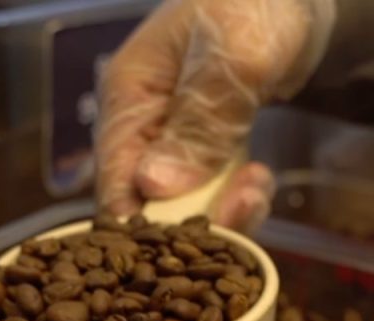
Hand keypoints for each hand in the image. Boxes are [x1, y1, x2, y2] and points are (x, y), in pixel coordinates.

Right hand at [95, 0, 323, 230]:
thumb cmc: (259, 5)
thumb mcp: (234, 59)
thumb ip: (198, 124)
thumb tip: (154, 186)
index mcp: (129, 93)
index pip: (113, 175)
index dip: (138, 219)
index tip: (178, 244)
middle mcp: (142, 122)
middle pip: (146, 199)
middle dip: (191, 219)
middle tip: (241, 208)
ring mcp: (172, 137)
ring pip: (182, 203)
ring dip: (222, 209)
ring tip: (257, 189)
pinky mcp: (204, 147)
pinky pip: (211, 192)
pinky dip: (237, 198)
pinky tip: (260, 181)